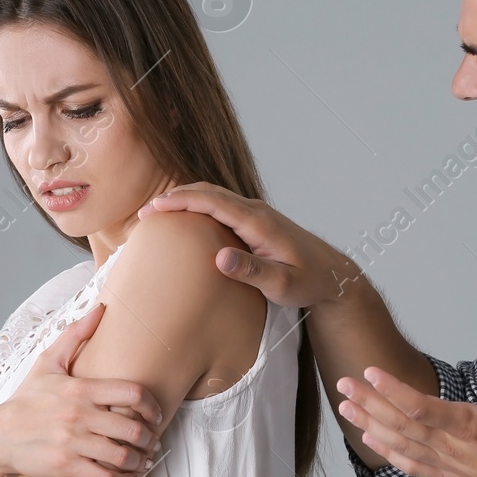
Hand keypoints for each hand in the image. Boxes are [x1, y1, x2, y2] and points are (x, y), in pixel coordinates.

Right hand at [0, 302, 165, 476]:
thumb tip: (101, 308)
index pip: (132, 393)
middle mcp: (79, 415)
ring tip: (145, 460)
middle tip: (153, 441)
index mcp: (81, 389)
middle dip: (150, 437)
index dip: (152, 405)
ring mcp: (73, 442)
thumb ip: (76, 335)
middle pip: (133, 427)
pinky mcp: (66, 466)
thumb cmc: (26, 399)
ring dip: (141, 460)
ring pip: (122, 455)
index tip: (156, 414)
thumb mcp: (47, 363)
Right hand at [142, 183, 364, 307]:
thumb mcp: (282, 284)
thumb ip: (252, 271)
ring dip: (186, 199)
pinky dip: (199, 205)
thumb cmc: (309, 283)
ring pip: (215, 196)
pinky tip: (186, 218)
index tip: (152, 209)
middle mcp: (257, 211)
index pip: (213, 202)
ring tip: (157, 213)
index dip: (180, 202)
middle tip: (144, 213)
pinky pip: (222, 205)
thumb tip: (219, 257)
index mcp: (259, 223)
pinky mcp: (257, 220)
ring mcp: (257, 213)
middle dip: (175, 198)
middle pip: (209, 192)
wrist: (333, 275)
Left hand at [335, 332, 476, 476]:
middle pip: (401, 423)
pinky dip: (386, 452)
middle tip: (343, 384)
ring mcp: (448, 464)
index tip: (371, 373)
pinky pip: (410, 465)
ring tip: (345, 408)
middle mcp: (453, 446)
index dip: (393, 390)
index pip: (422, 407)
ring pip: (400, 444)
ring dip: (369, 425)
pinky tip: (369, 440)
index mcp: (472, 426)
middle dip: (369, 403)